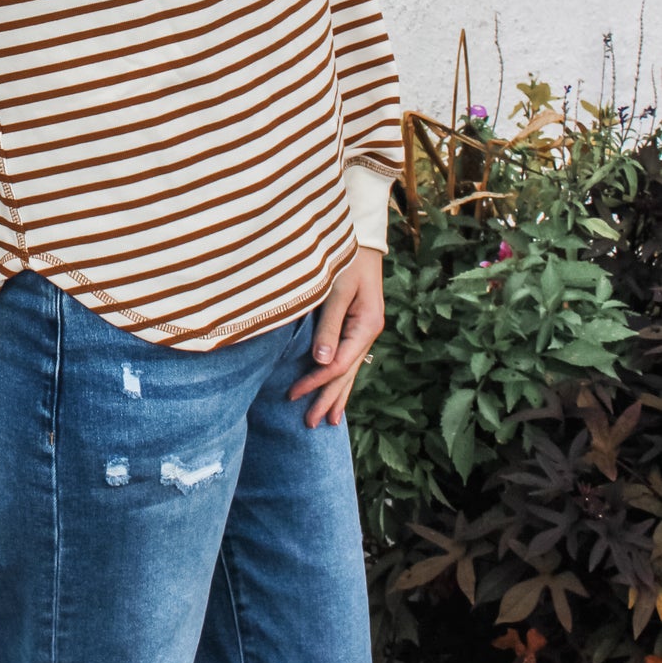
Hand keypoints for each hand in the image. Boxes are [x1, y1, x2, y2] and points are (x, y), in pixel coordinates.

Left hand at [288, 248, 384, 427]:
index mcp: (367, 326)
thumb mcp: (336, 290)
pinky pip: (348, 358)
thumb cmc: (345, 258)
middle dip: (327, 399)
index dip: (316, 381)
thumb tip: (321, 362)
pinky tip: (336, 390)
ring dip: (336, 394)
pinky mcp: (357, 326)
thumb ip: (329, 326)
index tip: (293, 394)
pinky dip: (340, 377)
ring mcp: (365, 331)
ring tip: (329, 420)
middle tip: (310, 424)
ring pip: (349, 370)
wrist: (360, 238)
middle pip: (346, 373)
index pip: (339, 364)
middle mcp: (368, 332)